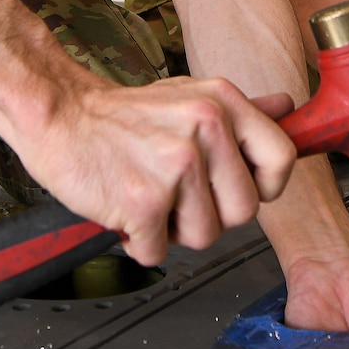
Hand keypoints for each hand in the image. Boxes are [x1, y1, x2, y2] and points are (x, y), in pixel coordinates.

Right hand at [25, 76, 297, 265]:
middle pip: (244, 212)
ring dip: (173, 230)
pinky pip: (160, 251)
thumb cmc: (124, 116)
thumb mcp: (189, 96)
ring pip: (205, 236)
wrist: (60, 116)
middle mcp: (204, 128)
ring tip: (149, 197)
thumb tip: (288, 109)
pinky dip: (139, 242)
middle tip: (176, 193)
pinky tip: (125, 210)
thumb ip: (242, 111)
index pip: (282, 159)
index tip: (235, 188)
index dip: (264, 186)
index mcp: (222, 102)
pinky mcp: (143, 200)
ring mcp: (175, 165)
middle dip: (210, 215)